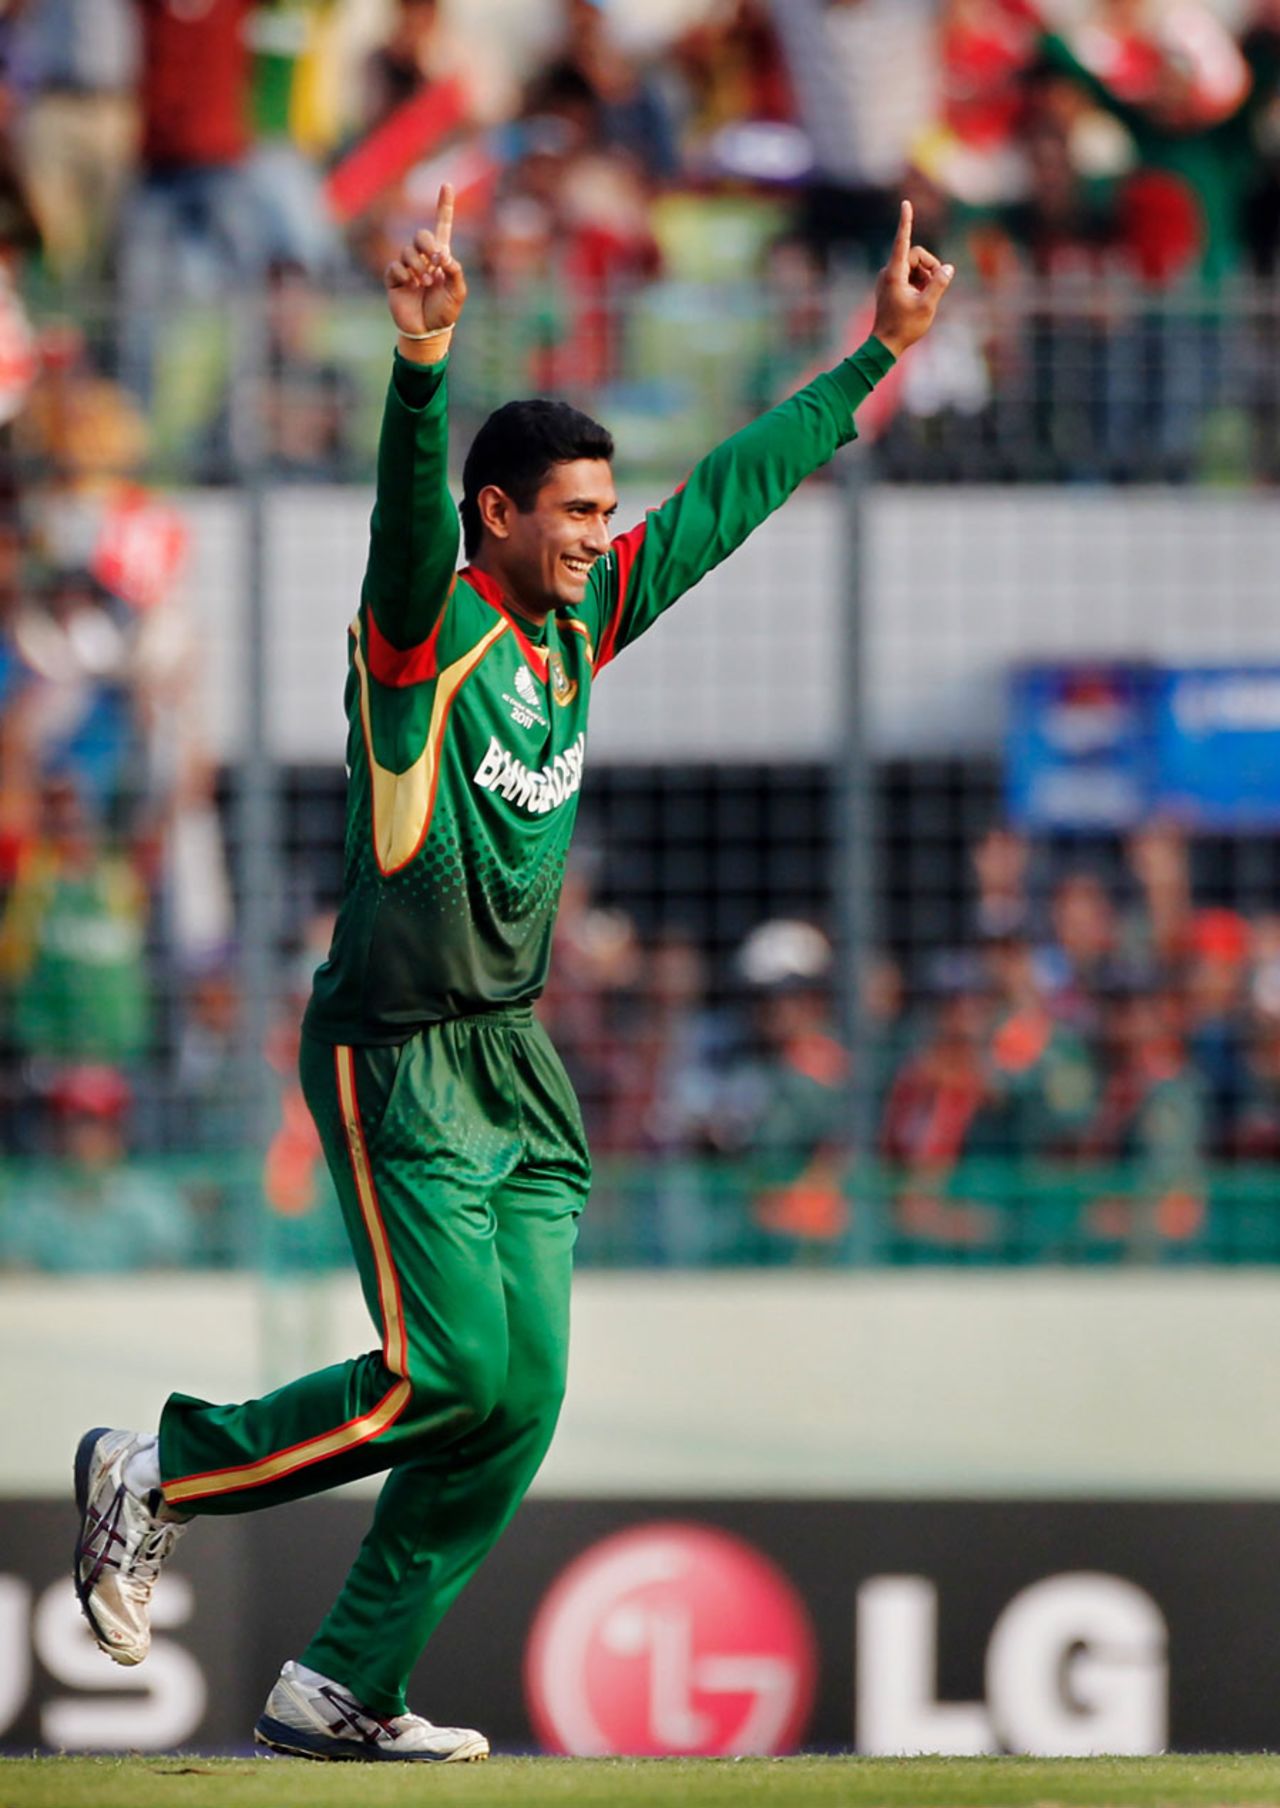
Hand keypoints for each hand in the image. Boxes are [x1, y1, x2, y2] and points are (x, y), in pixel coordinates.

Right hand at [385, 183, 466, 352]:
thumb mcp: (458, 293)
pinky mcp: (394, 279)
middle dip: (428, 245)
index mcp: (441, 258)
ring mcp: (408, 268)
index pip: (442, 226)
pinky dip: (404, 274)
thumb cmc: (445, 313)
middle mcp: (423, 258)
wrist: (427, 331)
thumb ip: (455, 272)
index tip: (446, 185)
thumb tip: (444, 256)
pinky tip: (411, 285)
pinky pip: (395, 267)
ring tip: (425, 283)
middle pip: (421, 235)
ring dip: (419, 266)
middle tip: (436, 262)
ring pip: (408, 251)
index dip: (444, 206)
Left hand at [871, 200, 954, 359]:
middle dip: (930, 266)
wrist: (885, 345)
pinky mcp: (891, 284)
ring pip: (915, 265)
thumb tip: (948, 268)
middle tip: (938, 284)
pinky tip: (921, 298)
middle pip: (916, 255)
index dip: (906, 222)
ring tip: (927, 296)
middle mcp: (889, 272)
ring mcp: (889, 278)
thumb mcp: (927, 305)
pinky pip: (910, 274)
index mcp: (894, 274)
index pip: (902, 242)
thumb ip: (939, 284)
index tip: (905, 204)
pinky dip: (920, 282)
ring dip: (926, 276)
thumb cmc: (904, 327)